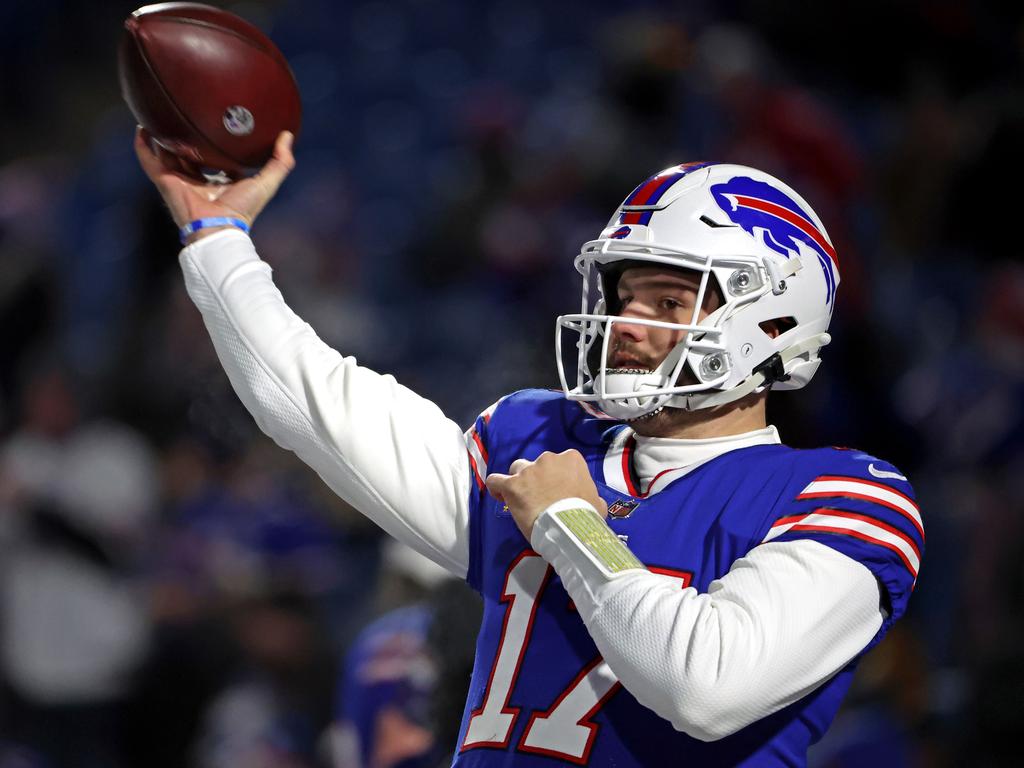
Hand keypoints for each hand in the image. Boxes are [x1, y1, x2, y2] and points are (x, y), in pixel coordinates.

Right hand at [133, 126, 294, 242]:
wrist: (219, 227)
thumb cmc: (243, 210)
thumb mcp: (266, 183)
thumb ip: (280, 162)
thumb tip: (287, 136)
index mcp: (220, 183)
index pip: (218, 162)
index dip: (218, 146)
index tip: (220, 126)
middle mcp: (199, 181)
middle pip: (190, 156)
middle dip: (188, 139)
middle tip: (187, 115)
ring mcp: (180, 181)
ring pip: (168, 155)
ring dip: (163, 137)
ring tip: (159, 114)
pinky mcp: (165, 182)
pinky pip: (150, 161)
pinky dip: (144, 147)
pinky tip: (141, 129)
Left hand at [486, 450, 607, 541]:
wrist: (571, 528)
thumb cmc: (586, 516)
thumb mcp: (597, 503)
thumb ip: (591, 495)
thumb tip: (592, 501)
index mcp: (571, 459)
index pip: (559, 462)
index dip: (555, 478)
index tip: (555, 492)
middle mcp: (549, 458)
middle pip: (536, 465)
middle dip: (536, 479)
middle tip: (540, 499)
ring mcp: (528, 470)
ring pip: (517, 470)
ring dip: (519, 482)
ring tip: (522, 501)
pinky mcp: (512, 484)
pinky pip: (496, 480)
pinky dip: (497, 488)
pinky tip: (499, 496)